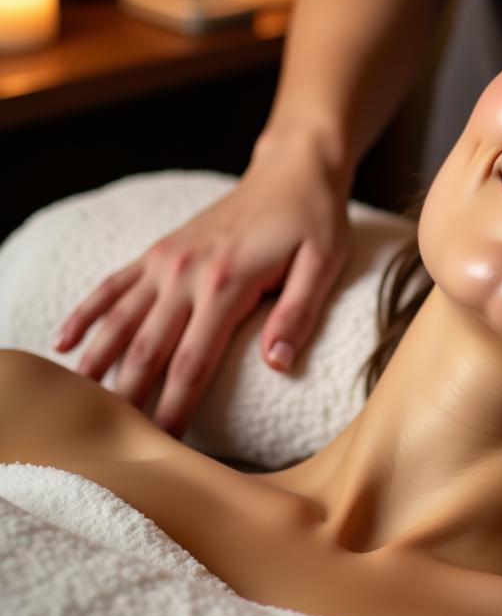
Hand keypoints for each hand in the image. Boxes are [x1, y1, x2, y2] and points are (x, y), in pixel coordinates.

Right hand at [53, 127, 352, 436]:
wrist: (291, 169)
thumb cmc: (313, 219)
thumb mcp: (322, 263)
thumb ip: (297, 314)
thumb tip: (276, 364)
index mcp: (226, 283)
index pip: (191, 362)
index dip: (174, 408)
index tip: (163, 447)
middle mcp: (185, 273)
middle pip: (147, 350)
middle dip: (129, 399)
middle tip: (113, 444)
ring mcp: (166, 260)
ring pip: (119, 321)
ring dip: (96, 363)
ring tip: (78, 405)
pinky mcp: (160, 250)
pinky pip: (113, 285)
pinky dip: (87, 313)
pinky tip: (65, 343)